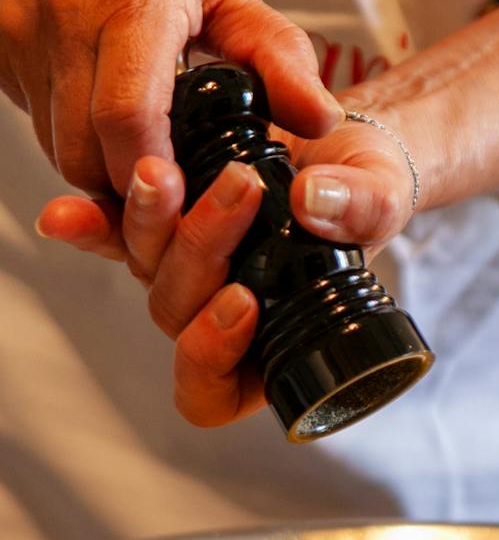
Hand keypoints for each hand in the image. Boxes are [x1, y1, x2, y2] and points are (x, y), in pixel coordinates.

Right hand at [0, 0, 339, 197]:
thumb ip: (278, 55)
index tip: (184, 195)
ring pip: (55, 147)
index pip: (129, 117)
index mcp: (133, 5)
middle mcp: (65, 20)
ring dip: (100, 169)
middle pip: (85, 153)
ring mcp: (18, 35)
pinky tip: (104, 124)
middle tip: (172, 194)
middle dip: (129, 190)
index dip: (154, 173)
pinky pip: (34, 121)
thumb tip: (322, 121)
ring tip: (142, 159)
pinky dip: (71, 138)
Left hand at [37, 116, 419, 426]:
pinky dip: (92, 224)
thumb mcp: (386, 199)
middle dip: (201, 254)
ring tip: (174, 172)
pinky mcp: (162, 222)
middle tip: (244, 188)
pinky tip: (71, 212)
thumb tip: (313, 198)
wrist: (342, 146)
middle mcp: (219, 319)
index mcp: (273, 348)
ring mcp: (184, 273)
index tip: (245, 301)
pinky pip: (113, 233)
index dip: (214, 358)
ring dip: (154, 224)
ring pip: (147, 271)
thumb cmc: (368, 193)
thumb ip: (363, 207)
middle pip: (177, 316)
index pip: (215, 393)